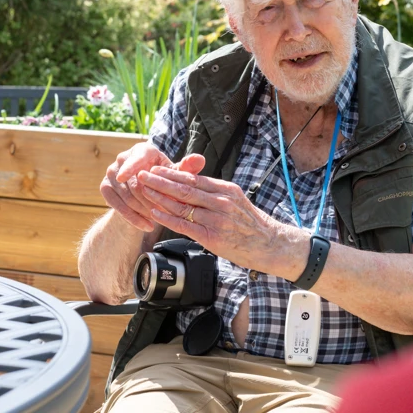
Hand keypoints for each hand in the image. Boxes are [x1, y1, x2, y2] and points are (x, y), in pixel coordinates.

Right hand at [100, 142, 200, 231]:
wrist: (145, 189)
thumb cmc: (165, 178)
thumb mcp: (176, 174)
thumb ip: (187, 168)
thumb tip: (200, 159)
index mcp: (141, 150)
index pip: (136, 158)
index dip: (130, 167)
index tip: (123, 176)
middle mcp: (122, 158)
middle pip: (134, 183)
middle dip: (151, 199)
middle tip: (167, 211)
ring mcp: (111, 173)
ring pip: (126, 196)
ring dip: (143, 210)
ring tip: (160, 220)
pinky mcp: (105, 188)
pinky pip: (117, 206)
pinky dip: (132, 218)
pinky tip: (146, 226)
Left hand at [136, 157, 308, 276]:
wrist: (269, 244)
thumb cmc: (251, 225)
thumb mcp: (236, 201)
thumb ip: (215, 194)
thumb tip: (193, 186)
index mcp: (226, 189)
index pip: (194, 178)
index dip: (172, 173)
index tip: (156, 168)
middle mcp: (221, 201)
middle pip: (185, 188)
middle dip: (161, 181)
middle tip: (143, 174)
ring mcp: (216, 219)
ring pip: (182, 205)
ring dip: (159, 197)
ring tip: (143, 191)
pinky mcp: (212, 237)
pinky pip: (185, 225)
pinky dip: (168, 218)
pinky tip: (155, 213)